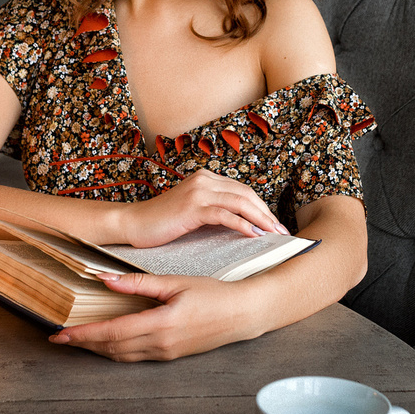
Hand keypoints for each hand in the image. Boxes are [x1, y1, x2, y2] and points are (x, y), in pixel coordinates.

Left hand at [49, 273, 260, 360]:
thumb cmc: (212, 294)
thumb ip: (138, 283)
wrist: (241, 314)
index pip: (111, 332)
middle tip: (58, 338)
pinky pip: (134, 356)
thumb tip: (106, 280)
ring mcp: (165, 353)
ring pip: (121, 355)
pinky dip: (114, 350)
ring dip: (97, 349)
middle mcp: (160, 344)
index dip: (83, 333)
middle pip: (111, 347)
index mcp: (160, 324)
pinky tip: (105, 342)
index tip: (60, 333)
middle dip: (83, 343)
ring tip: (76, 340)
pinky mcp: (170, 356)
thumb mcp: (174, 283)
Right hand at [119, 169, 286, 246]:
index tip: (274, 225)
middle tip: (281, 232)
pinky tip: (253, 235)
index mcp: (205, 178)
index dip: (262, 207)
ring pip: (240, 202)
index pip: (243, 190)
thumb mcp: (192, 212)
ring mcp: (198, 192)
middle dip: (267, 214)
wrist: (133, 224)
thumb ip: (214, 211)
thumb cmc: (161, 223)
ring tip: (273, 234)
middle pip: (246, 194)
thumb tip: (243, 225)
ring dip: (261, 219)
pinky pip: (225, 214)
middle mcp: (204, 180)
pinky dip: (242, 225)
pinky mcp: (192, 207)